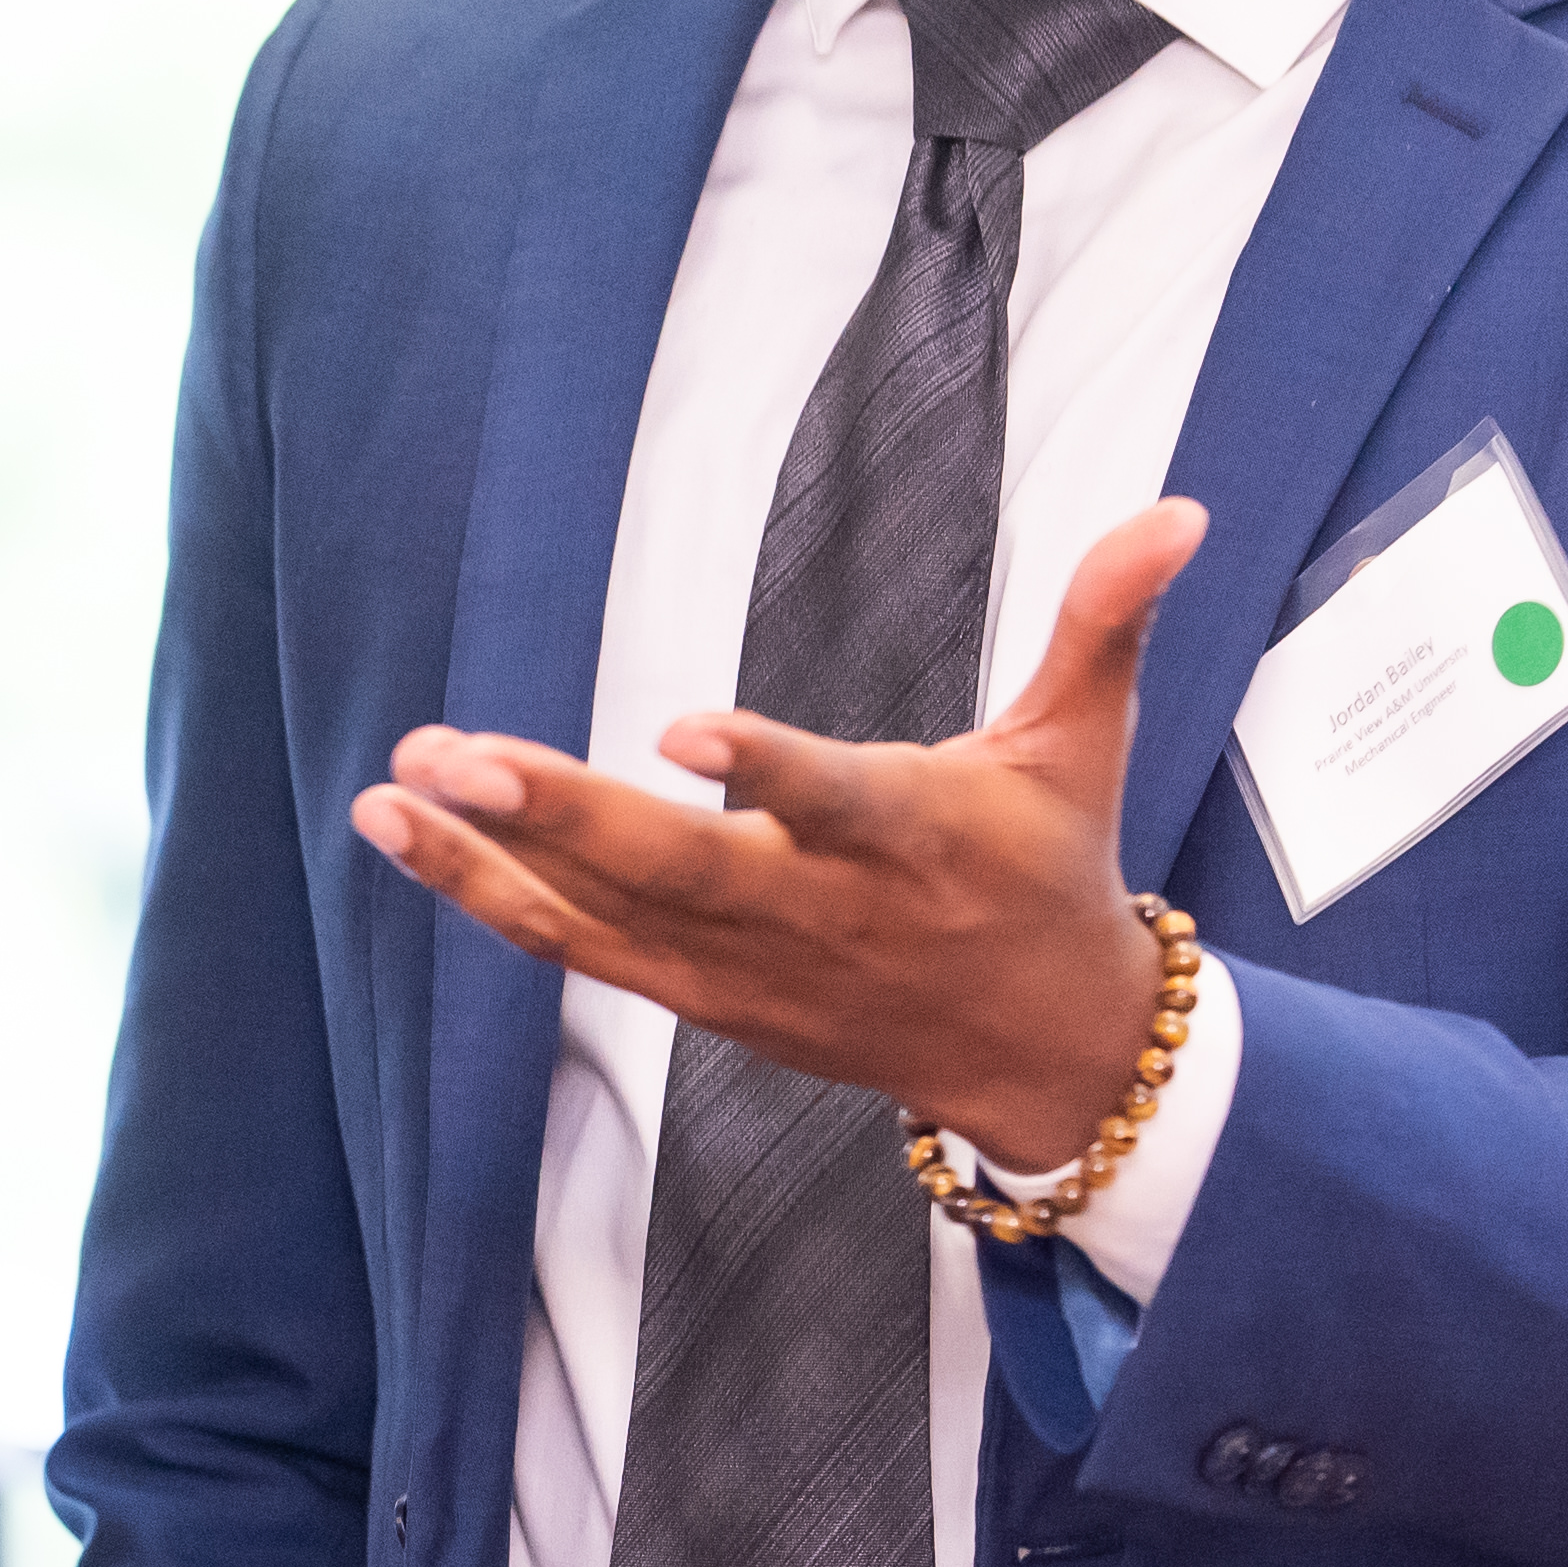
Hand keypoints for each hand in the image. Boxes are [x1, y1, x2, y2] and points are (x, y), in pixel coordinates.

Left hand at [351, 497, 1203, 1160]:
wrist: (1049, 1055)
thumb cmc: (1048, 876)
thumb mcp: (1082, 746)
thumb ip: (1103, 623)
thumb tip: (1176, 511)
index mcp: (913, 840)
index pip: (833, 802)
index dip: (764, 771)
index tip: (683, 731)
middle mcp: (819, 910)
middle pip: (679, 870)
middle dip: (562, 817)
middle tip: (457, 754)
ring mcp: (748, 968)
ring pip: (603, 919)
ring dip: (487, 859)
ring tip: (392, 790)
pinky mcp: (700, 1000)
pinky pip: (579, 951)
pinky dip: (489, 899)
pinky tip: (404, 837)